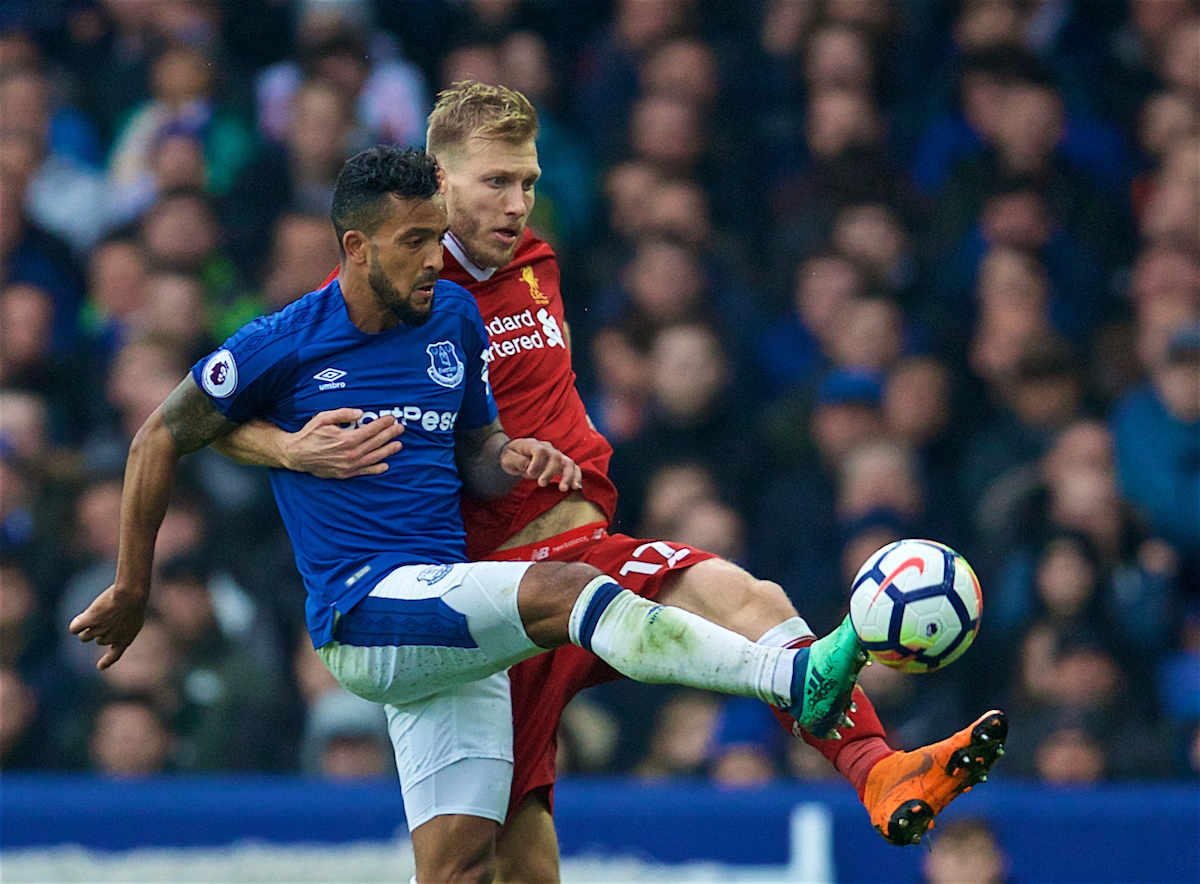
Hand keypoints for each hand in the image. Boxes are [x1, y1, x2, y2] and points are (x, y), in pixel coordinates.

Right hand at [69, 583, 148, 669]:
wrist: (131, 595)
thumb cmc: (135, 601)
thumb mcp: (133, 617)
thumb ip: (121, 628)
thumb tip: (104, 634)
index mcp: (125, 639)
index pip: (115, 655)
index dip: (107, 661)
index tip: (100, 667)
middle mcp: (112, 638)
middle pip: (96, 640)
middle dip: (98, 630)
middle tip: (106, 615)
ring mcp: (100, 631)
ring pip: (84, 637)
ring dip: (86, 628)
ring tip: (96, 613)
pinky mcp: (89, 621)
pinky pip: (74, 629)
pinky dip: (76, 625)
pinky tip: (80, 618)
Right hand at [281, 408, 403, 478]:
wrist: (297, 455)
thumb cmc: (309, 434)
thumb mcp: (323, 418)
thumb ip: (342, 414)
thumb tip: (360, 413)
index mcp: (347, 438)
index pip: (371, 430)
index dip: (383, 424)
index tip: (392, 419)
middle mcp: (351, 453)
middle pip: (376, 442)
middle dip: (390, 434)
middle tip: (400, 429)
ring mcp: (349, 465)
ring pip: (374, 457)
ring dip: (388, 451)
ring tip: (398, 445)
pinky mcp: (345, 473)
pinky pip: (365, 471)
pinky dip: (376, 468)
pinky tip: (386, 465)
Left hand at [500, 438, 582, 491]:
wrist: (517, 455)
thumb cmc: (511, 456)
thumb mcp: (508, 458)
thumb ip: (517, 461)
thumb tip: (529, 466)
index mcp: (533, 444)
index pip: (540, 451)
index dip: (536, 462)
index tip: (529, 472)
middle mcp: (548, 448)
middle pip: (555, 457)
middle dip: (549, 472)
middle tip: (540, 483)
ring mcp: (556, 456)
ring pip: (568, 463)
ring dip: (568, 476)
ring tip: (563, 488)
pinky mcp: (561, 464)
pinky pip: (573, 468)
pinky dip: (576, 476)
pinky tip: (576, 487)